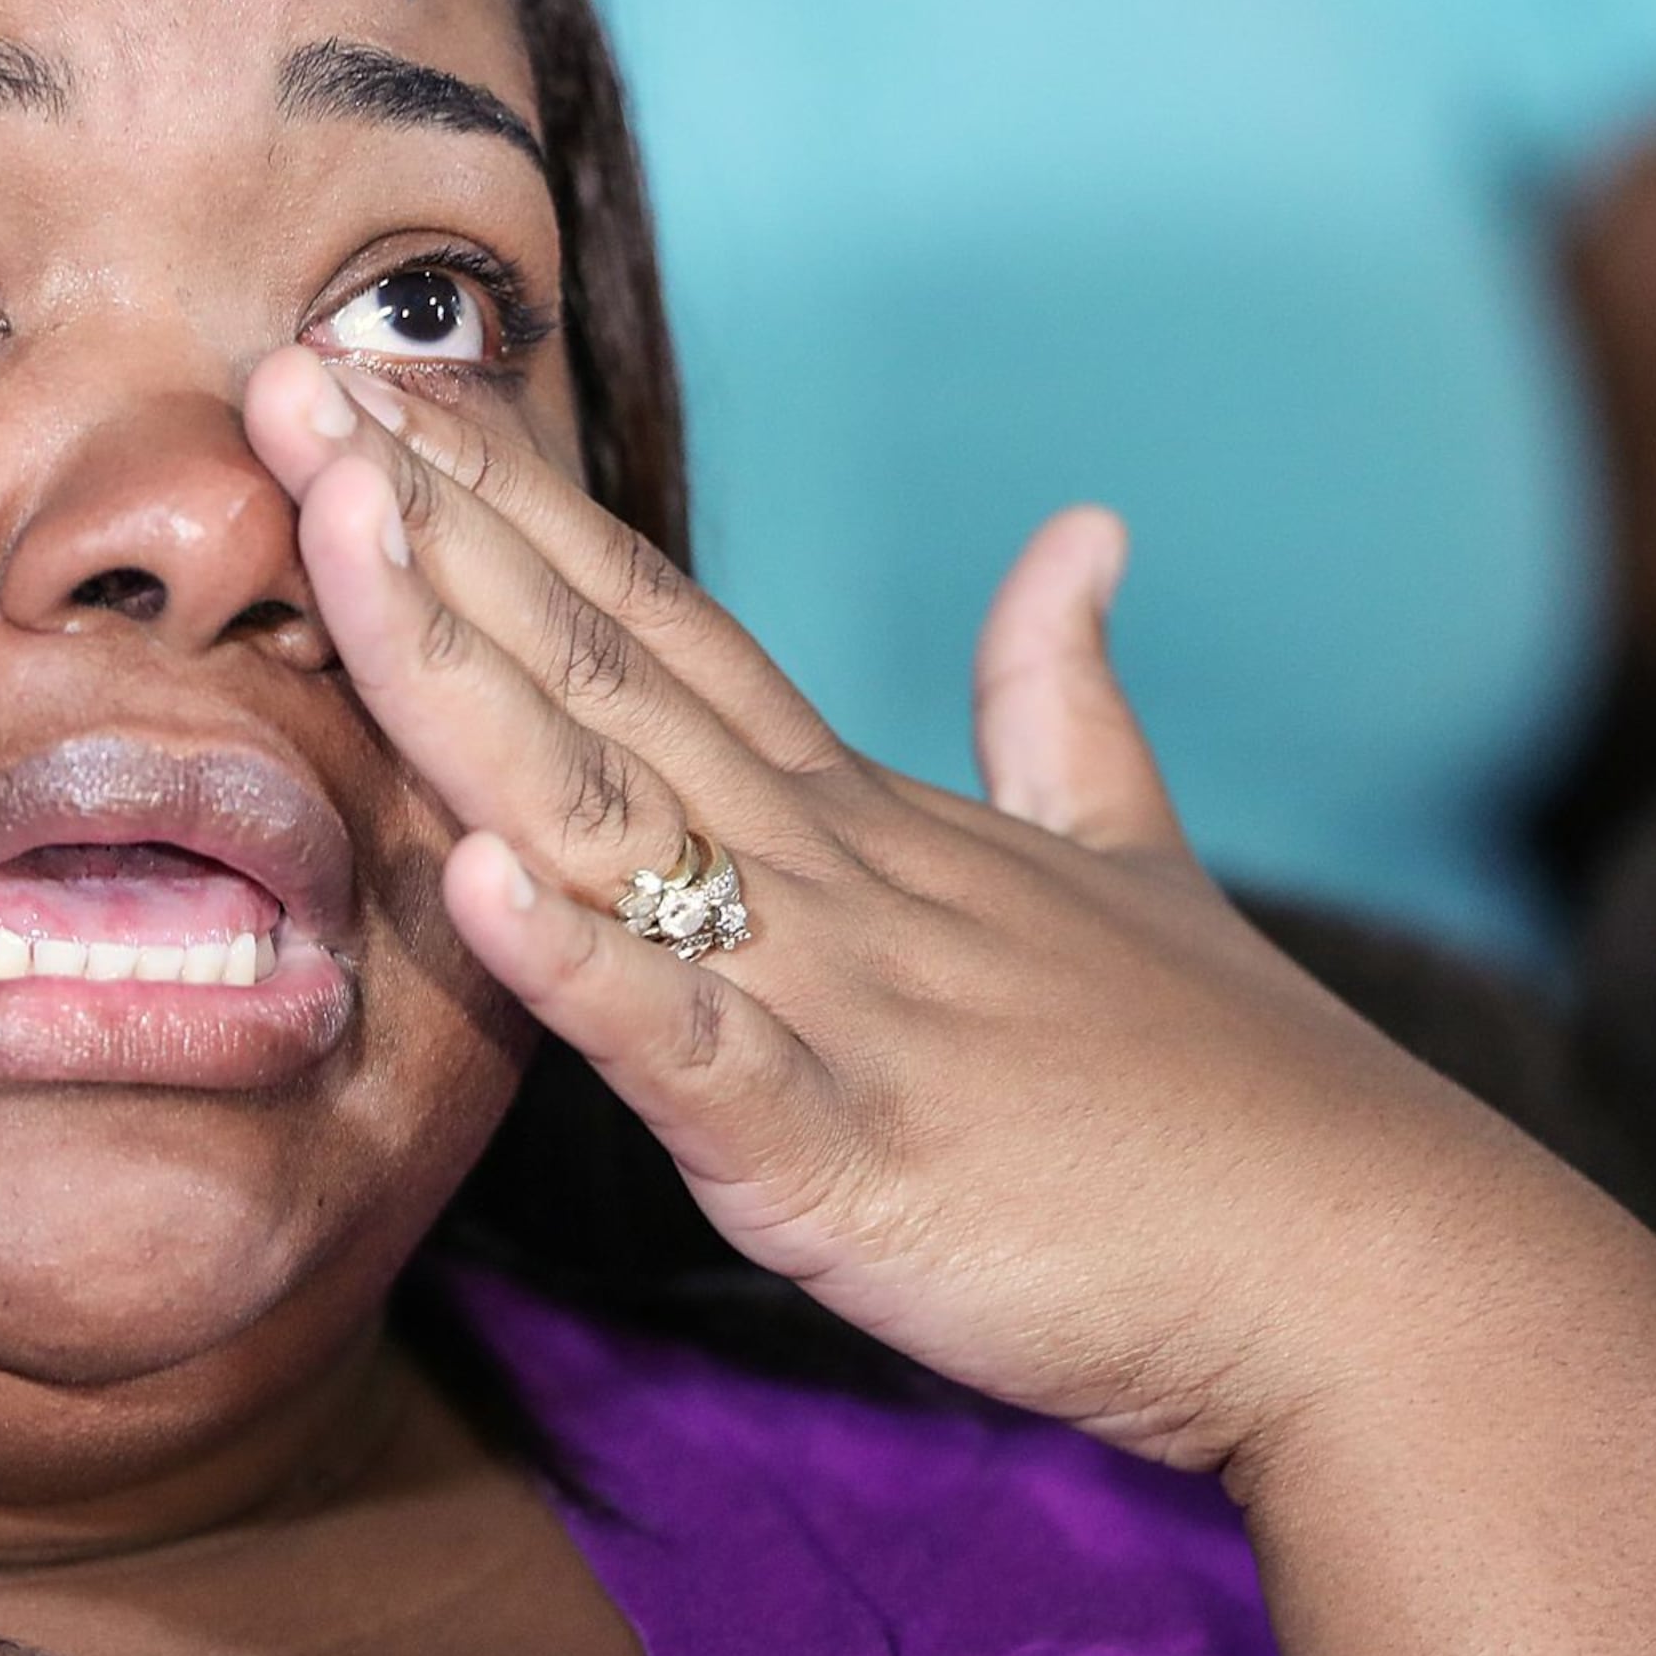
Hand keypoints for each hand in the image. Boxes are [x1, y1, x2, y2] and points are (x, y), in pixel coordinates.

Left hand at [242, 347, 1597, 1474]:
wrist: (1376, 1272)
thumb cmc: (1235, 1093)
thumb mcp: (1131, 856)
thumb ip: (1061, 703)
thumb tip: (1083, 535)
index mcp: (858, 816)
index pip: (653, 619)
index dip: (507, 505)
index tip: (376, 392)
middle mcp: (824, 870)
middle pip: (596, 667)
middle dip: (429, 527)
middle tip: (278, 384)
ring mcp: (828, 998)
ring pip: (604, 812)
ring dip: (460, 675)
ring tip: (338, 536)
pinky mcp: (838, 1148)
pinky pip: (683, 1048)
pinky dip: (574, 965)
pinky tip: (465, 876)